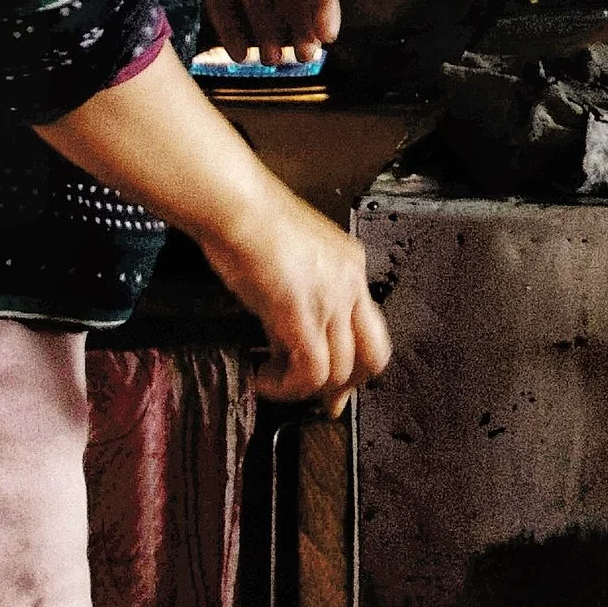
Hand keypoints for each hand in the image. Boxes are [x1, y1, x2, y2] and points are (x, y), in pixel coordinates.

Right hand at [38, 40, 388, 416]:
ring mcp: (330, 299)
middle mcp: (350, 283)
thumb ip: (301, 289)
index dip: (354, 364)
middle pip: (373, 356)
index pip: (370, 328)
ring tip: (274, 383)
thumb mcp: (291, 254)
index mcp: (350, 265)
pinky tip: (263, 378)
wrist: (234, 203)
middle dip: (346, 386)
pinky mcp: (301, 313)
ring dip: (304, 389)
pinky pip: (309, 371)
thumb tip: (289, 327)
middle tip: (320, 403)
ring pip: (340, 370)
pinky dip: (287, 386)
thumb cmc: (248, 219)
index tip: (334, 386)